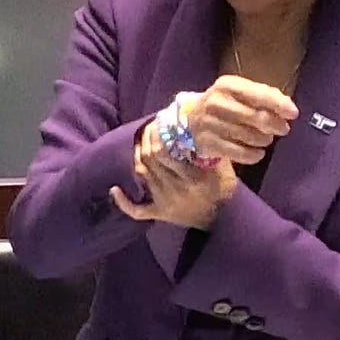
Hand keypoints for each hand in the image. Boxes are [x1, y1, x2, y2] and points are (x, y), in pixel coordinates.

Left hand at [109, 124, 235, 227]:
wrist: (225, 217)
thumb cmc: (224, 186)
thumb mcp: (222, 164)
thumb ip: (208, 146)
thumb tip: (191, 123)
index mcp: (191, 176)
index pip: (163, 151)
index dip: (156, 134)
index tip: (158, 122)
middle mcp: (175, 189)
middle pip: (149, 159)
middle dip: (145, 141)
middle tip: (147, 129)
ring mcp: (165, 202)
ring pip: (142, 174)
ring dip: (138, 156)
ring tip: (140, 144)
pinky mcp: (159, 213)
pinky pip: (137, 211)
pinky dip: (123, 201)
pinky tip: (114, 189)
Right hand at [185, 75, 298, 164]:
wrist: (190, 122)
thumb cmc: (225, 105)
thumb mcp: (240, 93)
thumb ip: (264, 96)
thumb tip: (288, 107)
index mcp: (227, 85)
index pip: (258, 94)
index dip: (278, 104)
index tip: (294, 113)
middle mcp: (217, 103)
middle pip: (256, 117)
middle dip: (275, 125)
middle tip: (283, 129)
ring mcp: (211, 124)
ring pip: (250, 137)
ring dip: (264, 140)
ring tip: (266, 138)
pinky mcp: (210, 144)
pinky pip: (240, 153)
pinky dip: (254, 155)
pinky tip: (258, 152)